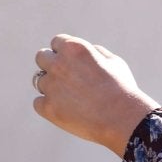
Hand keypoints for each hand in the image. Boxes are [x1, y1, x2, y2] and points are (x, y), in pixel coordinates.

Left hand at [32, 36, 161, 155]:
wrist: (122, 119)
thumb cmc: (122, 90)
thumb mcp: (115, 63)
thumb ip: (96, 53)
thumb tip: (89, 52)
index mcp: (74, 48)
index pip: (57, 42)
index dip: (65, 52)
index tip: (72, 63)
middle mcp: (58, 64)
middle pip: (41, 57)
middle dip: (51, 65)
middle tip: (66, 79)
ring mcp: (51, 86)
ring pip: (40, 82)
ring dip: (52, 87)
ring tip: (73, 99)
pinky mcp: (47, 107)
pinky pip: (39, 103)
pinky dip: (50, 107)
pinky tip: (67, 111)